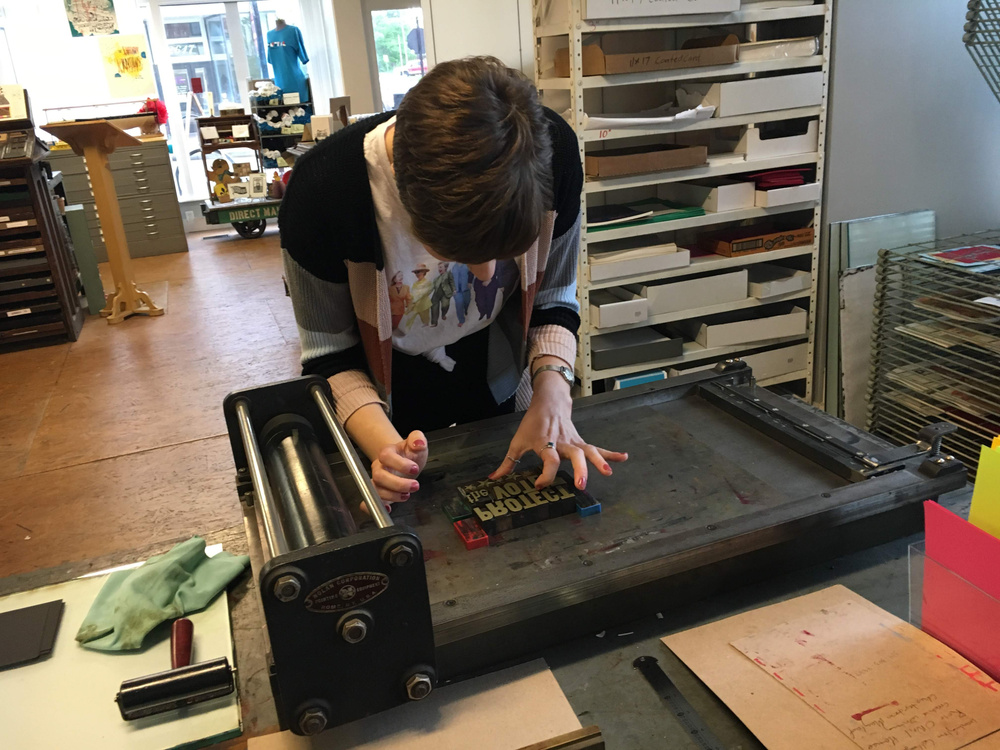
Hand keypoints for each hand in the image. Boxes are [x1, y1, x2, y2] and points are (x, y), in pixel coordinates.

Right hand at [370, 431, 427, 510]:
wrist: (405, 461)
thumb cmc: (409, 454)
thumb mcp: (417, 443)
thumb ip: (418, 439)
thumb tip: (418, 443)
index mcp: (387, 453)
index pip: (386, 456)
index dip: (400, 464)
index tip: (415, 468)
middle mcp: (379, 467)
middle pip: (379, 476)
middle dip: (398, 484)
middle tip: (415, 486)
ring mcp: (378, 481)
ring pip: (375, 490)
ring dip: (392, 496)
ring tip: (407, 495)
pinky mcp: (379, 493)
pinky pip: (367, 502)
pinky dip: (372, 508)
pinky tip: (388, 509)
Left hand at [490, 373, 626, 490]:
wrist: (549, 402)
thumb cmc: (532, 424)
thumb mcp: (517, 442)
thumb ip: (507, 463)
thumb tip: (493, 478)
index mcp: (545, 443)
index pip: (548, 460)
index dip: (545, 474)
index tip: (539, 485)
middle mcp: (561, 443)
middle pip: (574, 454)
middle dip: (579, 469)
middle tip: (582, 484)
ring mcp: (574, 441)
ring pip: (589, 450)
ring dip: (599, 461)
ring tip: (608, 473)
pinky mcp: (581, 441)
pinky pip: (597, 448)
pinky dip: (610, 453)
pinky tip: (623, 458)